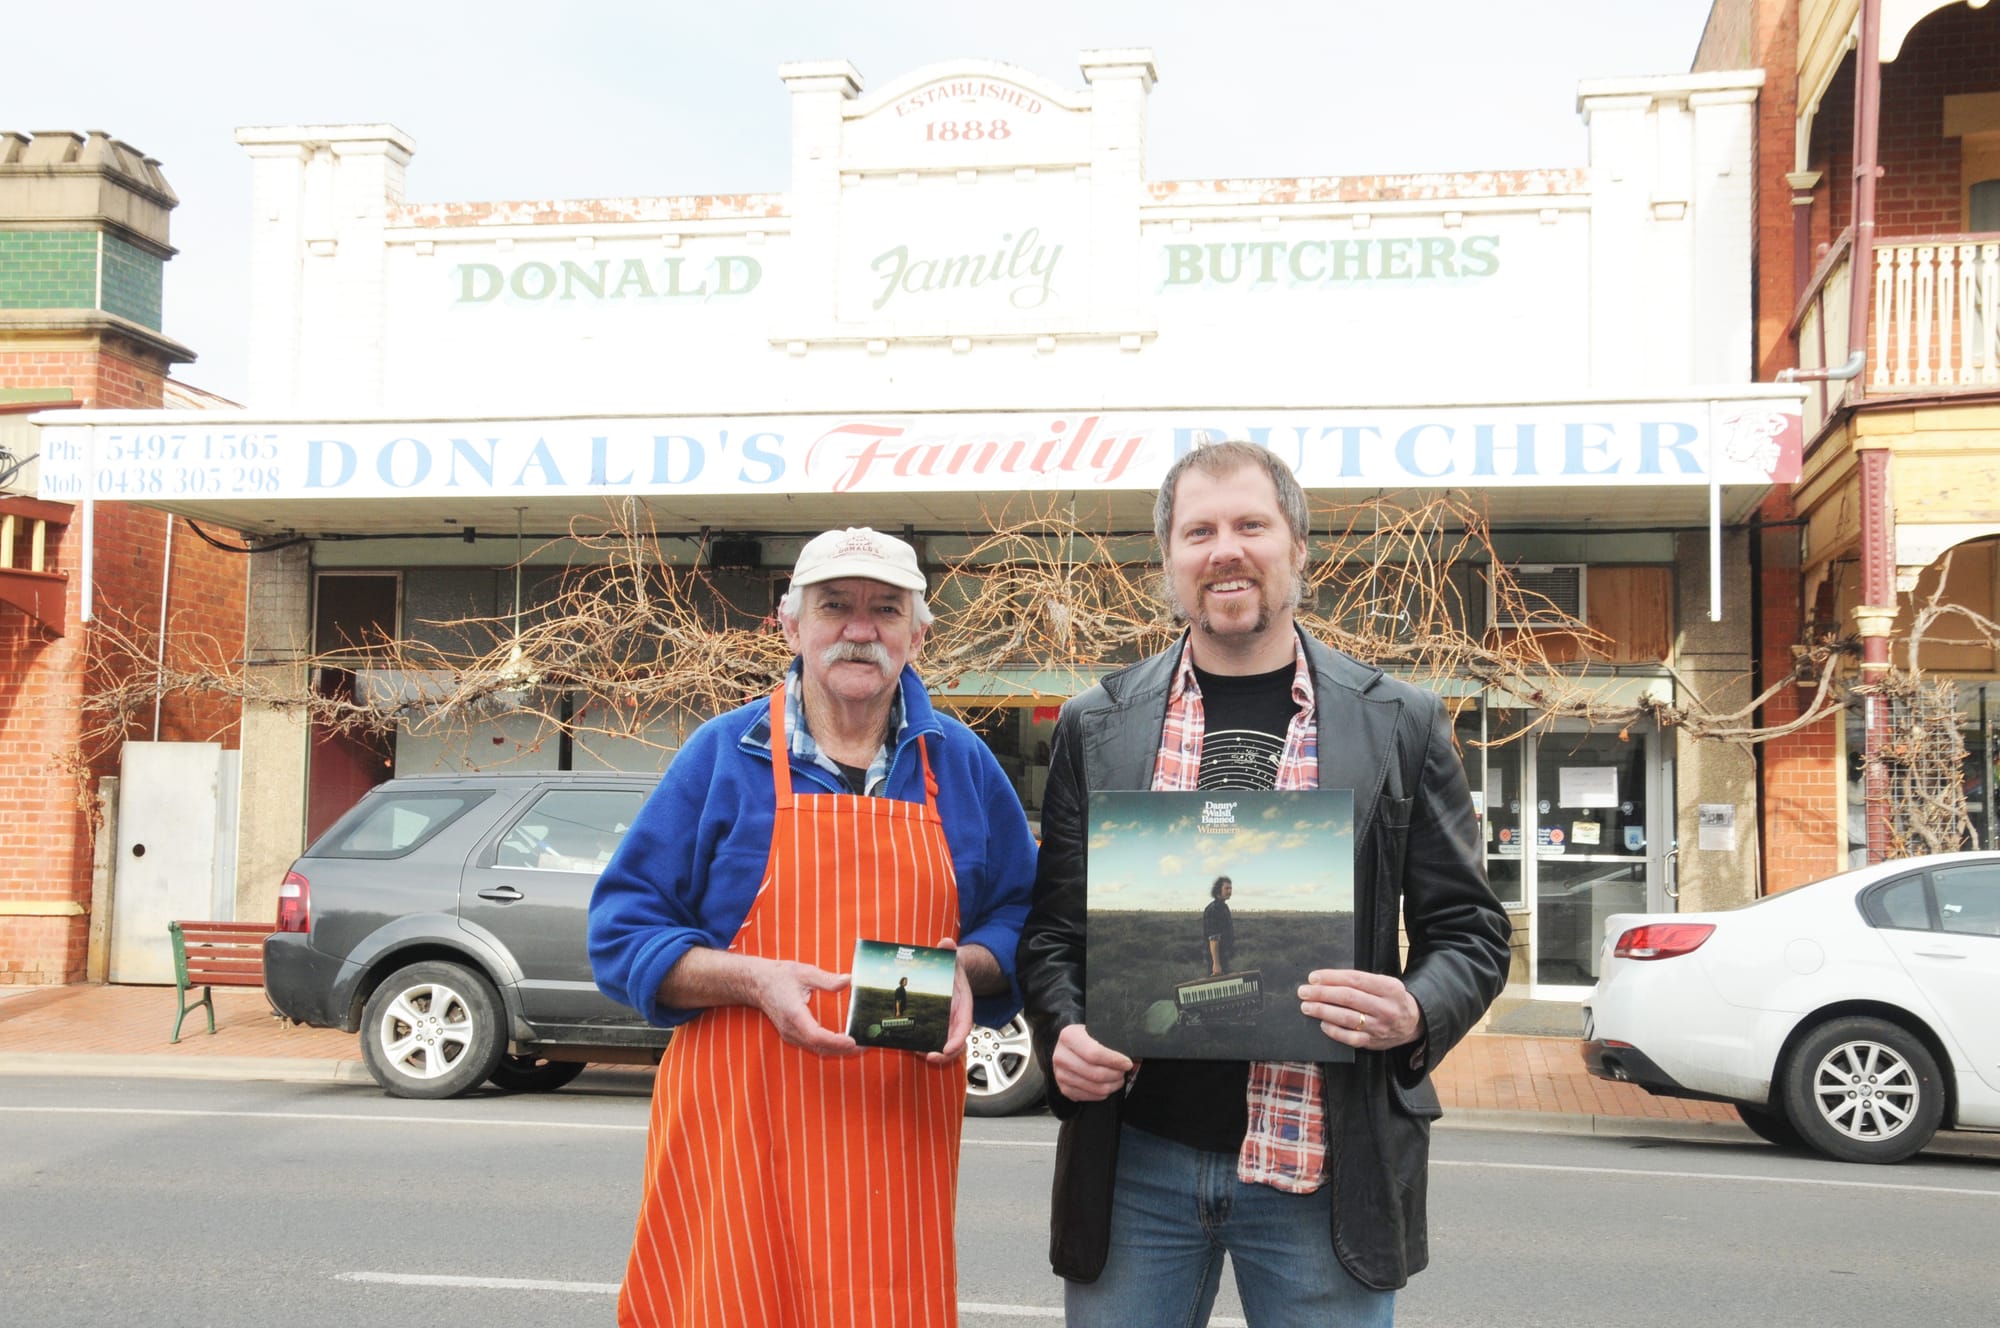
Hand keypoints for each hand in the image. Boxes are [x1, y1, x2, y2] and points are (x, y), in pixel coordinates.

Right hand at [749, 958, 858, 1056]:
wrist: (757, 984)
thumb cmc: (780, 976)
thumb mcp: (805, 972)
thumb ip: (827, 979)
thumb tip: (848, 981)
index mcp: (794, 1014)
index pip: (816, 1035)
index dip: (835, 1041)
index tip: (852, 1041)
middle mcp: (791, 1029)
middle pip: (819, 1047)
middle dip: (842, 1049)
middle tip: (866, 1045)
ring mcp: (790, 1034)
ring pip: (816, 1049)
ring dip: (837, 1050)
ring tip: (859, 1046)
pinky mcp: (792, 1035)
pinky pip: (812, 1046)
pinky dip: (828, 1046)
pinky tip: (842, 1042)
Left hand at [926, 939, 975, 1064]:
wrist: (952, 972)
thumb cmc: (952, 967)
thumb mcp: (951, 957)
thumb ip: (949, 950)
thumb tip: (946, 943)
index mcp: (963, 1004)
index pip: (965, 1026)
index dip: (957, 1039)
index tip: (948, 1048)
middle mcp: (956, 1017)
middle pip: (956, 1042)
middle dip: (945, 1054)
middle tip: (930, 1057)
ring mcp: (946, 1023)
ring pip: (944, 1045)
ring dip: (932, 1052)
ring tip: (917, 1052)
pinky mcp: (936, 1025)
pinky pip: (932, 1039)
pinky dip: (923, 1046)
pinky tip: (911, 1046)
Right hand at [1052, 1022, 1134, 1102]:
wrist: (1068, 1045)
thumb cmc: (1087, 1037)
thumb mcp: (1096, 1030)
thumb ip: (1111, 1040)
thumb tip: (1133, 1055)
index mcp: (1068, 1036)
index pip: (1094, 1053)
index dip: (1114, 1061)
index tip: (1127, 1063)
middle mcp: (1061, 1056)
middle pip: (1095, 1073)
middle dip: (1115, 1074)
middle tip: (1124, 1071)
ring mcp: (1060, 1074)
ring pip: (1094, 1087)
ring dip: (1111, 1086)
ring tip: (1118, 1079)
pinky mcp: (1063, 1088)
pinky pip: (1088, 1097)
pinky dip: (1102, 1094)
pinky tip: (1107, 1085)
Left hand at [1298, 968, 1423, 1052]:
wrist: (1413, 1023)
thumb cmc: (1391, 999)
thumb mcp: (1385, 983)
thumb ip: (1362, 981)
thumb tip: (1327, 979)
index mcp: (1389, 987)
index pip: (1355, 979)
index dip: (1331, 977)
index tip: (1313, 977)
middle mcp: (1385, 1007)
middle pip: (1348, 998)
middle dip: (1322, 993)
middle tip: (1304, 991)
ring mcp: (1379, 1026)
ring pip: (1347, 1018)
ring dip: (1323, 1011)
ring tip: (1307, 1006)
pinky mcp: (1373, 1042)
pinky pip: (1350, 1038)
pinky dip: (1334, 1031)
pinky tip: (1322, 1023)